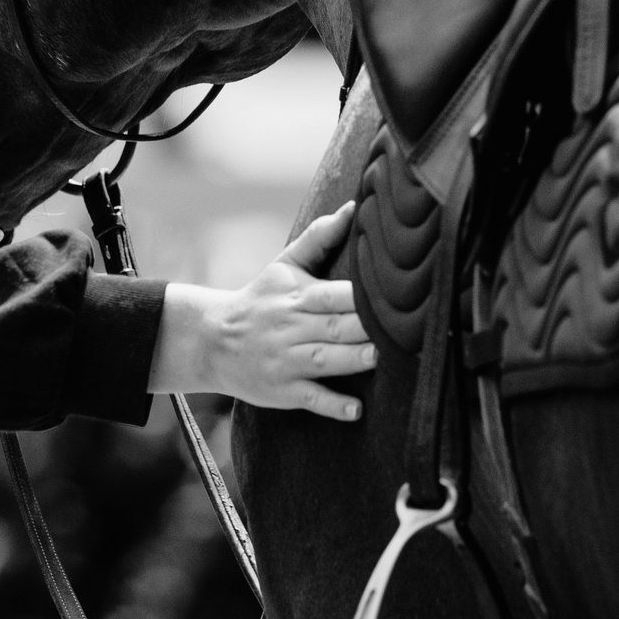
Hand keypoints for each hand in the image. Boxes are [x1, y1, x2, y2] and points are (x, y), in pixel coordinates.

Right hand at [149, 202, 374, 420]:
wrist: (212, 339)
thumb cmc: (260, 299)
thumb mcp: (284, 266)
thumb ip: (319, 237)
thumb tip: (353, 208)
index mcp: (297, 296)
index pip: (334, 294)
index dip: (363, 296)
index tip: (394, 296)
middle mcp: (292, 328)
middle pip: (336, 327)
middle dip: (367, 329)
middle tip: (405, 330)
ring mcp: (286, 361)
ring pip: (325, 360)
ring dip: (354, 360)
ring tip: (381, 358)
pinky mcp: (282, 391)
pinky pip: (309, 398)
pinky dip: (332, 405)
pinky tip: (355, 410)